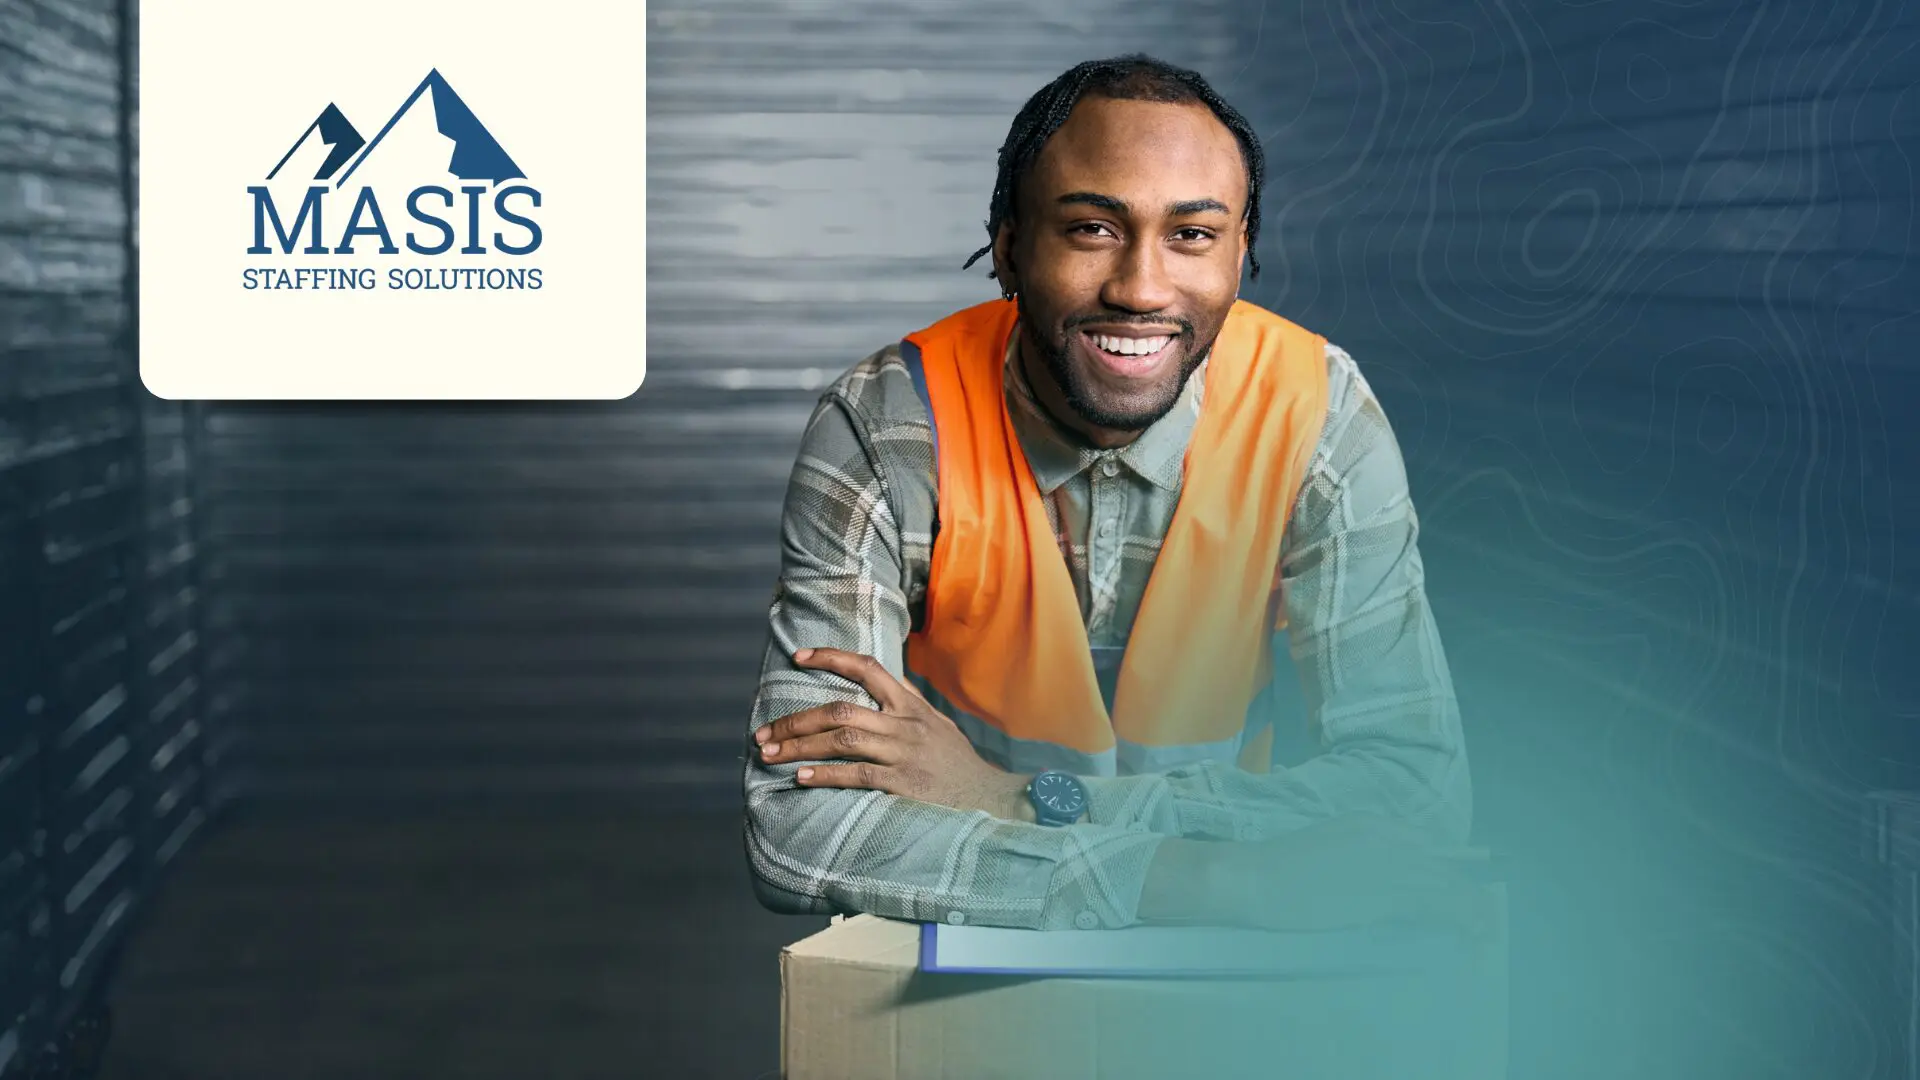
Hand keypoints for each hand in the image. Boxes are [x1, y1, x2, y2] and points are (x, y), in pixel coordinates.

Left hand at [755, 648, 1032, 819]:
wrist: (992, 798)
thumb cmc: (957, 765)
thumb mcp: (935, 726)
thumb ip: (903, 710)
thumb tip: (866, 698)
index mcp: (911, 704)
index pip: (868, 667)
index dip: (831, 657)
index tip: (797, 657)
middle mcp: (906, 723)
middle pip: (840, 709)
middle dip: (796, 720)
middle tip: (764, 733)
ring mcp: (904, 752)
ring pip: (842, 739)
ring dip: (799, 746)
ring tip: (770, 755)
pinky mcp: (904, 783)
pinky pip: (856, 775)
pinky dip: (824, 774)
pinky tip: (801, 777)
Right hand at [1142, 814, 1494, 938]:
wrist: (1255, 877)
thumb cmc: (1280, 870)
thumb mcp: (1331, 851)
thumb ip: (1362, 861)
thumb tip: (1385, 886)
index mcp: (1374, 826)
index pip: (1429, 848)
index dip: (1449, 875)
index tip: (1461, 898)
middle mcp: (1389, 838)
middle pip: (1444, 867)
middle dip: (1468, 896)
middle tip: (1482, 923)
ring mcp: (1388, 864)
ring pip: (1447, 886)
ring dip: (1472, 912)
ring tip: (1484, 935)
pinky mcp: (1384, 893)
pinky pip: (1436, 906)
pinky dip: (1460, 920)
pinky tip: (1472, 936)